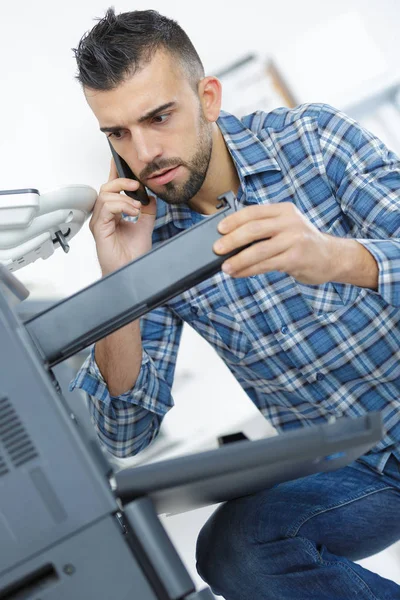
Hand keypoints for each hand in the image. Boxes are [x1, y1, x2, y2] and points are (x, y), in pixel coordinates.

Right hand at [89, 159, 156, 275]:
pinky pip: (106, 208)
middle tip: (137, 185)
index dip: (116, 173)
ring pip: (105, 195)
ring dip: (125, 198)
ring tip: (137, 209)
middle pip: (106, 187)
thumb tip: (151, 196)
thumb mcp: (145, 225)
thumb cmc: (132, 253)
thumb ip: (147, 210)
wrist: (130, 270)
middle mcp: (104, 215)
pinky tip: (132, 213)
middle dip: (122, 181)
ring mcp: (100, 221)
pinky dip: (121, 206)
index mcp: (113, 213)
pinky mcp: (99, 228)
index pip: (112, 188)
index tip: (122, 160)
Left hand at [213, 203, 336, 283]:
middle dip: (232, 240)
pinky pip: (266, 265)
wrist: (332, 257)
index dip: (234, 220)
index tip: (219, 229)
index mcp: (284, 210)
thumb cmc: (303, 243)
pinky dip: (249, 270)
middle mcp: (290, 222)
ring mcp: (294, 240)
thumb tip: (231, 239)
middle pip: (254, 229)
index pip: (254, 212)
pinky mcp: (296, 258)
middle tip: (217, 249)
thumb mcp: (287, 227)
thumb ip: (264, 229)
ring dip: (238, 260)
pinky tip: (239, 273)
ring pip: (258, 250)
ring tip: (225, 267)